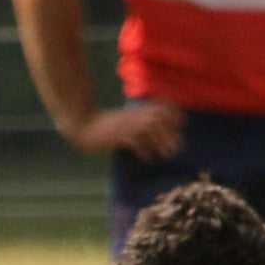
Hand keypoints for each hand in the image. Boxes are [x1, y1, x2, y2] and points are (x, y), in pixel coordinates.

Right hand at [66, 102, 183, 159]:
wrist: (83, 126)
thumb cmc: (103, 125)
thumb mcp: (123, 120)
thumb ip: (137, 120)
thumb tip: (152, 126)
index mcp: (134, 110)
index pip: (159, 106)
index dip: (172, 112)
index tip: (182, 122)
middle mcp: (132, 115)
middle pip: (157, 117)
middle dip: (170, 128)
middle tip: (178, 144)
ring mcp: (124, 125)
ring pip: (148, 128)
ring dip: (160, 140)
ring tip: (167, 153)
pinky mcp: (116, 135)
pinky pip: (134, 141)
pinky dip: (143, 150)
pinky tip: (147, 159)